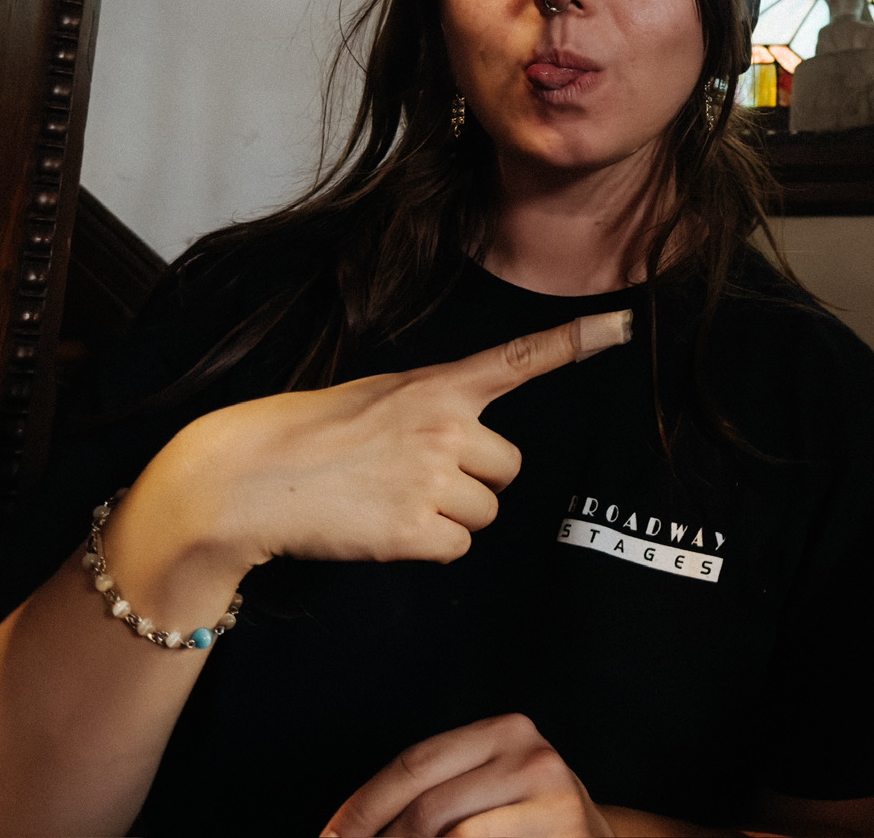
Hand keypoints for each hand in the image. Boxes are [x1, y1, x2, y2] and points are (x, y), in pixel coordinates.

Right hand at [120, 312, 630, 574]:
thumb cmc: (310, 433)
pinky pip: (458, 547)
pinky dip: (429, 547)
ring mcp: (434, 479)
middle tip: (414, 476)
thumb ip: (434, 408)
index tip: (624, 325)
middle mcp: (447, 427)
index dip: (578, 342)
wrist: (248, 480)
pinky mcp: (418, 530)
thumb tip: (468, 439)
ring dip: (450, 516)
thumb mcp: (379, 398)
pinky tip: (385, 528)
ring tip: (391, 500)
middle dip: (475, 479)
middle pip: (510, 467)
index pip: (520, 358)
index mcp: (438, 386)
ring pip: (486, 512)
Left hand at [323, 714, 612, 836]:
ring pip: (444, 832)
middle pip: (425, 803)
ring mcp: (546, 791)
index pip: (414, 764)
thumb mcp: (489, 787)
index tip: (327, 837)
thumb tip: (348, 828)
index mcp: (504, 730)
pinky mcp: (557, 828)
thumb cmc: (528, 822)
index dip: (361, 806)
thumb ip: (436, 793)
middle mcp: (528, 752)